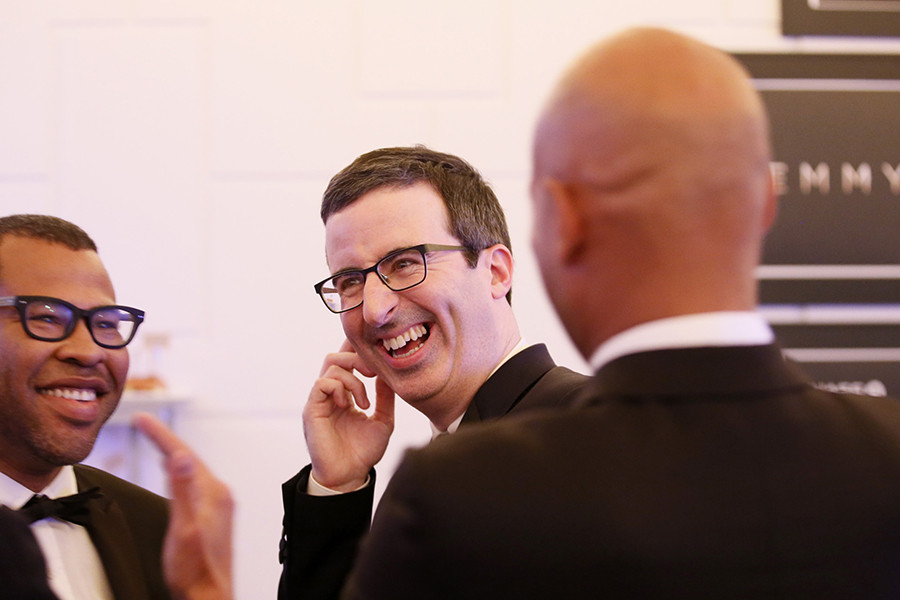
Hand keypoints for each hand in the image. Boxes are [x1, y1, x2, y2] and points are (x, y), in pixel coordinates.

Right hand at [133, 412, 234, 599]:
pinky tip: (174, 474)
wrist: (208, 596)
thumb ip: (182, 490)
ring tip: (156, 439)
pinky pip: (194, 483)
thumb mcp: (183, 528)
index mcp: (212, 492)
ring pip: (192, 470)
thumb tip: (181, 457)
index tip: (142, 418)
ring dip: (173, 453)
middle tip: (144, 422)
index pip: (183, 454)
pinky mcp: (213, 516)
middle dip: (165, 438)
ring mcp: (218, 505)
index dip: (160, 435)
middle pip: (189, 458)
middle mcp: (219, 495)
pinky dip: (180, 472)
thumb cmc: (195, 571)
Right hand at [303, 339, 395, 491]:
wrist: (349, 477)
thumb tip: (388, 374)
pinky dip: (339, 388)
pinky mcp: (312, 409)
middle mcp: (330, 394)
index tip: (375, 352)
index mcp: (345, 394)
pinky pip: (321, 384)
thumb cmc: (363, 452)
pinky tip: (349, 405)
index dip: (357, 350)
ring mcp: (320, 400)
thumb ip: (385, 398)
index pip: (346, 362)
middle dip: (357, 357)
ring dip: (353, 379)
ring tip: (364, 402)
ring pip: (330, 366)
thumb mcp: (383, 421)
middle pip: (336, 356)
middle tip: (373, 373)